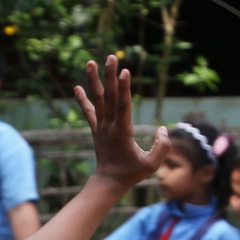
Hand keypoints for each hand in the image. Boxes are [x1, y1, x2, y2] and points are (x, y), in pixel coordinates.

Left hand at [74, 55, 168, 190]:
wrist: (108, 182)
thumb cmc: (132, 173)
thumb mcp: (151, 164)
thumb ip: (162, 147)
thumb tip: (163, 129)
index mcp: (122, 132)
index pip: (123, 106)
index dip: (124, 88)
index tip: (124, 71)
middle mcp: (109, 126)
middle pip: (109, 96)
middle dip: (110, 76)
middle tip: (111, 57)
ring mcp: (101, 127)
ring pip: (97, 100)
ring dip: (94, 81)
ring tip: (90, 62)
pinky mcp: (96, 130)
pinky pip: (89, 111)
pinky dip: (82, 99)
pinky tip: (76, 87)